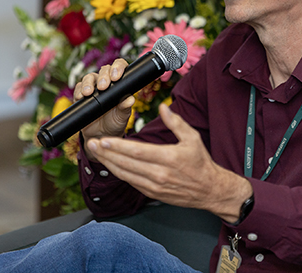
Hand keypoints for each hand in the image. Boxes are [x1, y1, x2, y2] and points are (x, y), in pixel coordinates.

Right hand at [75, 59, 134, 153]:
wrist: (101, 134)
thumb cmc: (115, 122)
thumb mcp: (122, 116)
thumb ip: (125, 107)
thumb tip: (130, 100)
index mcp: (120, 83)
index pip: (120, 67)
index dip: (118, 67)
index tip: (116, 77)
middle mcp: (106, 82)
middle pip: (104, 70)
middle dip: (103, 77)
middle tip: (103, 87)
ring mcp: (93, 87)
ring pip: (89, 77)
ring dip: (88, 83)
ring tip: (88, 92)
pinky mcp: (82, 95)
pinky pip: (78, 88)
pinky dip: (79, 91)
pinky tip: (81, 97)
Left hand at [87, 103, 252, 222]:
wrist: (209, 190)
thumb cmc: (201, 162)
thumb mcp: (192, 138)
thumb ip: (176, 122)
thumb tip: (163, 107)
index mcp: (169, 158)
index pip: (137, 152)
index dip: (118, 146)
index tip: (104, 139)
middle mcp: (159, 174)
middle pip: (126, 164)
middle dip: (106, 154)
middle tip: (92, 143)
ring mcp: (154, 186)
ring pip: (125, 174)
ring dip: (108, 163)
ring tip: (96, 152)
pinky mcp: (152, 193)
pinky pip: (130, 182)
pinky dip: (118, 172)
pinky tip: (110, 164)